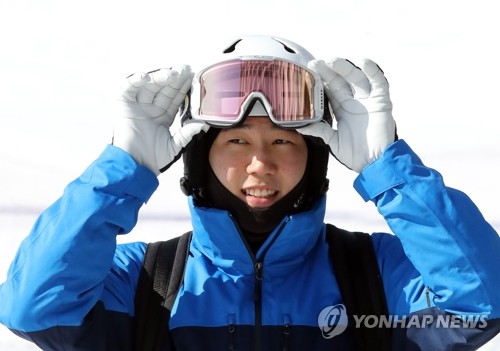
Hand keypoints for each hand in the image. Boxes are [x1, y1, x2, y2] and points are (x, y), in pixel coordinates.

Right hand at [112, 65, 208, 174]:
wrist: (135, 166)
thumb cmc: (153, 159)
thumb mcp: (175, 145)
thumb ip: (188, 134)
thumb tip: (203, 124)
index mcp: (163, 116)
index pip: (175, 98)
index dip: (183, 88)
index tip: (193, 78)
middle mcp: (151, 108)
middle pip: (164, 89)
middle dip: (175, 79)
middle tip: (185, 69)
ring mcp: (137, 105)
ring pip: (150, 86)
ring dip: (160, 77)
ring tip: (171, 74)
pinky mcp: (123, 105)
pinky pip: (129, 88)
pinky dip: (136, 80)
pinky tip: (147, 77)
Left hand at [298, 58, 395, 172]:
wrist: (374, 162)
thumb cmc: (354, 154)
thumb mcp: (332, 140)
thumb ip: (319, 131)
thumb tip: (301, 126)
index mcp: (341, 108)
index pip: (329, 89)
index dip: (320, 79)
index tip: (308, 71)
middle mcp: (354, 101)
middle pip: (340, 80)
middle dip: (328, 71)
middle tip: (315, 63)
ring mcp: (368, 99)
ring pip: (356, 77)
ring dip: (345, 67)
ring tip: (332, 61)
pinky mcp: (382, 101)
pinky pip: (378, 82)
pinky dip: (372, 71)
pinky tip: (362, 62)